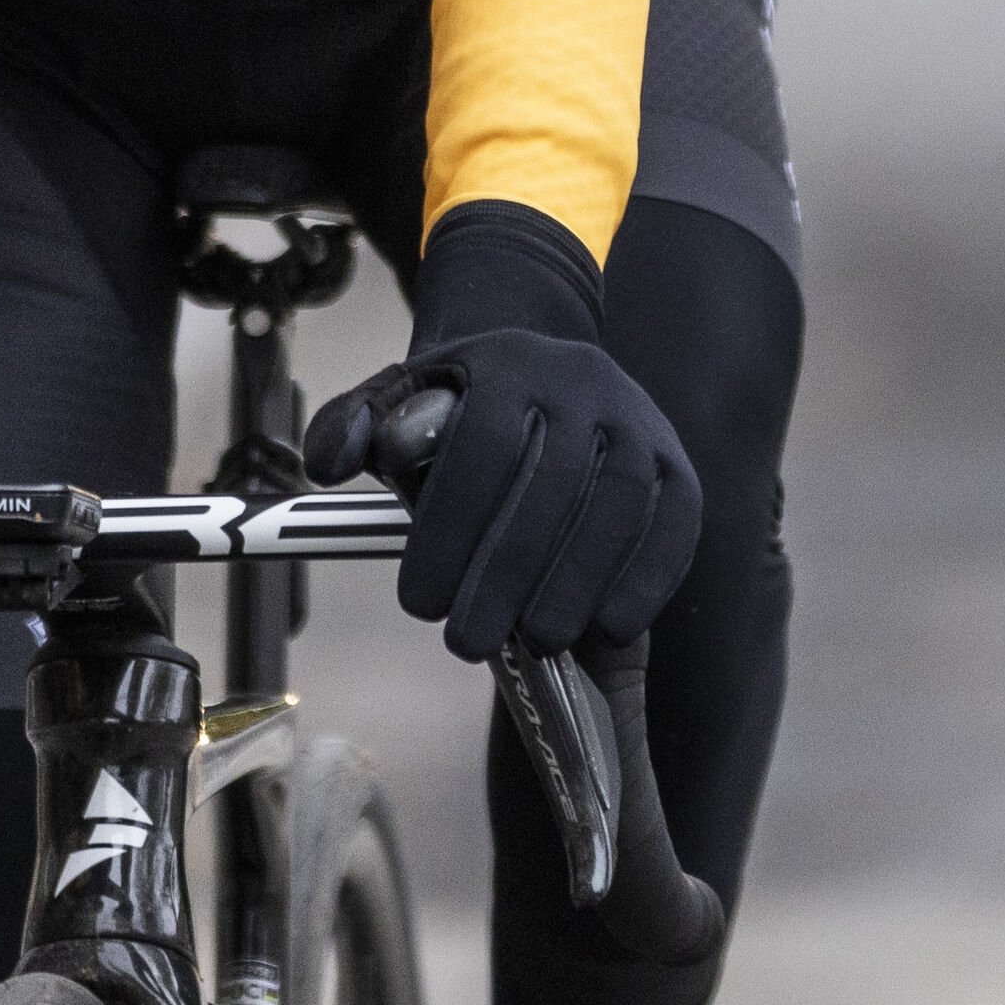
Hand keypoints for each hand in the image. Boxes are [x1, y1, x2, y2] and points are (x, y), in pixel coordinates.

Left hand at [312, 205, 696, 659]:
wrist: (543, 373)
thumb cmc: (461, 409)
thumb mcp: (398, 399)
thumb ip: (353, 428)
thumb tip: (326, 463)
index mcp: (506, 363)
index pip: (480, 451)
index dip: (451, 533)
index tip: (421, 603)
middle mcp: (581, 382)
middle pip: (549, 485)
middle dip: (506, 574)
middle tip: (468, 641)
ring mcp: (638, 422)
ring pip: (616, 504)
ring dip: (576, 581)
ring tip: (536, 639)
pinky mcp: (678, 465)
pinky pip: (674, 522)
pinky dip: (646, 577)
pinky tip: (610, 624)